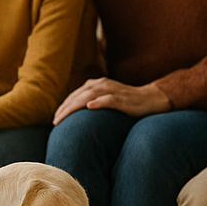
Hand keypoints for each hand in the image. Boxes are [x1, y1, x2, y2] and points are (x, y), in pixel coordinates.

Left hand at [53, 78, 171, 123]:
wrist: (151, 99)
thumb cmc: (127, 102)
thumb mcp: (106, 99)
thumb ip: (93, 102)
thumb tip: (78, 115)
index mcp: (97, 84)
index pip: (76, 95)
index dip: (64, 106)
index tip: (56, 119)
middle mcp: (103, 84)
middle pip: (79, 95)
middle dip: (66, 107)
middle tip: (56, 120)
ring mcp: (113, 90)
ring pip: (89, 96)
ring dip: (75, 105)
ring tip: (64, 116)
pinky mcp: (123, 99)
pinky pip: (109, 99)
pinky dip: (99, 102)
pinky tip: (90, 107)